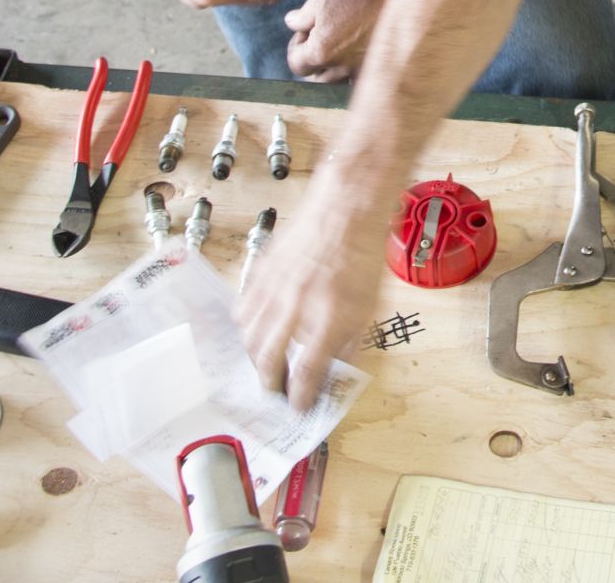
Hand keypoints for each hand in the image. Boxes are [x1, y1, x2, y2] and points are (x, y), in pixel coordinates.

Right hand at [239, 156, 394, 410]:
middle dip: (270, 384)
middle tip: (275, 393)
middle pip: (269, 362)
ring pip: (250, 339)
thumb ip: (353, 340)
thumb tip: (340, 367)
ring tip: (264, 368)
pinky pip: (243, 310)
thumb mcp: (372, 304)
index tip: (299, 408)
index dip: (300, 398)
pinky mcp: (262, 273)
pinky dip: (246, 329)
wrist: (347, 206)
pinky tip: (254, 333)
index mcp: (328, 320)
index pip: (306, 375)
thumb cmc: (364, 251)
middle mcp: (296, 309)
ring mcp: (274, 291)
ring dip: (255, 359)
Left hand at [284, 0, 397, 81]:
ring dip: (336, 67)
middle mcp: (344, 66)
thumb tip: (292, 23)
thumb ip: (302, 16)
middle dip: (315, 60)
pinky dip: (358, 67)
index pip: (296, 64)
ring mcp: (366, 67)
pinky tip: (362, 46)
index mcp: (322, 51)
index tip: (305, 29)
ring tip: (342, 42)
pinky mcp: (386, 62)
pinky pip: (365, 75)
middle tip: (322, 36)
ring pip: (342, 81)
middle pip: (318, 79)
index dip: (296, 46)